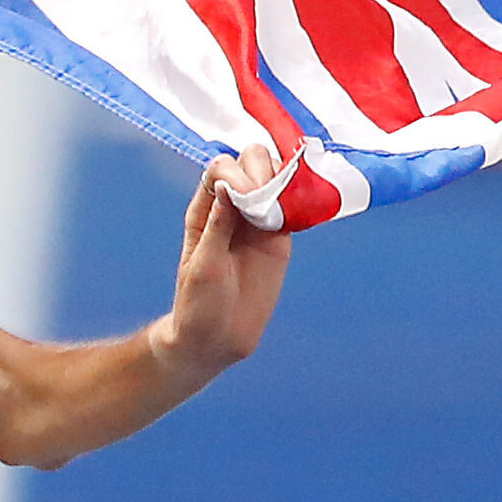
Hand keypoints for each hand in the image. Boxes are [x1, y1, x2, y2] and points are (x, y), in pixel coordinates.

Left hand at [152, 143, 291, 378]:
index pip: (220, 169)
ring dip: (283, 181)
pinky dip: (300, 200)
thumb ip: (218, 225)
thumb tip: (229, 186)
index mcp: (205, 211)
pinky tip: (303, 207)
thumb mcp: (203, 265)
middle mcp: (231, 209)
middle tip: (266, 201)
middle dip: (261, 170)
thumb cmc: (198, 303)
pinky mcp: (279, 238)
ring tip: (283, 207)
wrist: (217, 337)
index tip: (245, 195)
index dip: (235, 172)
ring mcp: (257, 221)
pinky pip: (292, 207)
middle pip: (249, 164)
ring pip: (274, 180)